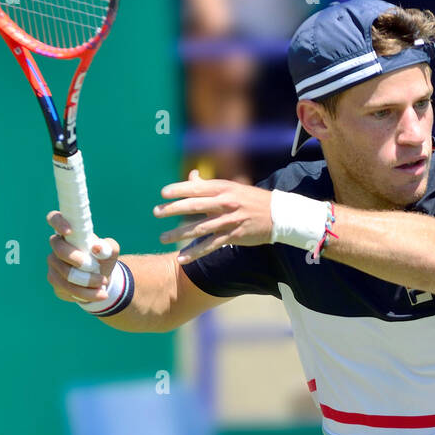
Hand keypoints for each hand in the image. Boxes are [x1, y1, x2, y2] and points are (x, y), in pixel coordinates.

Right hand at [46, 213, 119, 305]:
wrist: (101, 281)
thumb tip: (97, 248)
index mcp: (68, 232)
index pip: (54, 218)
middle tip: (95, 267)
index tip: (69, 231)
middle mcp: (56, 247)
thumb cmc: (103, 259)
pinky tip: (99, 294)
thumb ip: (108, 247)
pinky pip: (67, 289)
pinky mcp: (55, 283)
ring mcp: (53, 265)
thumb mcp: (111, 252)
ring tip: (104, 283)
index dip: (58, 222)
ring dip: (87, 282)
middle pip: (59, 251)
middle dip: (78, 260)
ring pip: (65, 275)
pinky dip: (86, 294)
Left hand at [154, 169, 271, 263]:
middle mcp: (225, 203)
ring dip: (179, 234)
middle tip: (156, 212)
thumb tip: (191, 176)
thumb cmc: (252, 199)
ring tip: (163, 238)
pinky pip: (210, 246)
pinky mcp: (233, 237)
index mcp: (223, 188)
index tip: (163, 193)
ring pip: (199, 228)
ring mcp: (228, 221)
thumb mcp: (232, 187)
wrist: (278, 215)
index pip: (197, 187)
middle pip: (194, 206)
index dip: (178, 190)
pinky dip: (195, 253)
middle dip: (173, 210)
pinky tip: (181, 258)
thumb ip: (209, 185)